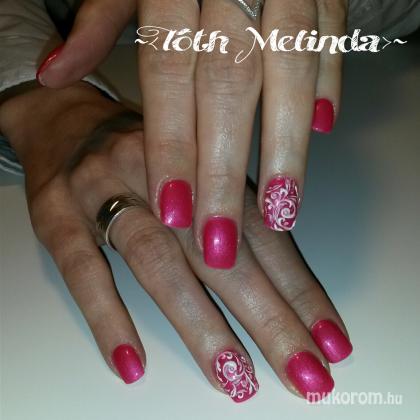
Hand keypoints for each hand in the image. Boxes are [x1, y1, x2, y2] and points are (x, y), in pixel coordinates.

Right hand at [0, 83, 351, 401]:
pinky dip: (108, 316)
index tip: (330, 338)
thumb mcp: (196, 170)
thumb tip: (286, 278)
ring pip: (157, 261)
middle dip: (267, 317)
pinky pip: (82, 268)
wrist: (65, 120)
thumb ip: (235, 214)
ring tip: (234, 376)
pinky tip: (132, 362)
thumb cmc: (143, 153)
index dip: (299, 286)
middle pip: (220, 252)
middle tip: (302, 372)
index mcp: (204, 160)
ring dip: (199, 324)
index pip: (262, 231)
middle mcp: (160, 174)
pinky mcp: (58, 215)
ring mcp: (104, 192)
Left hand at [36, 0, 347, 269]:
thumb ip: (97, 20)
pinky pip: (331, 32)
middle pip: (230, 87)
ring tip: (281, 212)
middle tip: (221, 240)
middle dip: (225, 169)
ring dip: (288, 147)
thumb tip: (53, 72)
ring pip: (289, 69)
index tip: (173, 212)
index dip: (172, 145)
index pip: (170, 74)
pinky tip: (324, 127)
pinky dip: (330, 78)